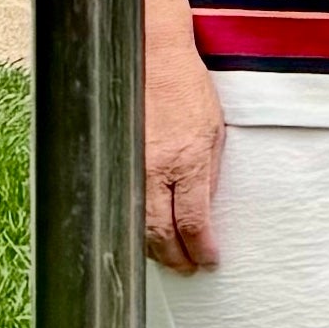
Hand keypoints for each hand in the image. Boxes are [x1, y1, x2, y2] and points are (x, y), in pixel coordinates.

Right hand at [143, 43, 228, 271]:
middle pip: (160, 233)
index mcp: (188, 161)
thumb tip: (206, 211)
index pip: (193, 222)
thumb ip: (209, 173)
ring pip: (136, 224)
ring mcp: (129, 167)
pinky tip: (141, 234)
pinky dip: (132, 225)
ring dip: (152, 248)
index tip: (209, 261)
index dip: (201, 248)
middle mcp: (155, 169)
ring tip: (168, 258)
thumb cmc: (187, 89)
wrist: (150, 59)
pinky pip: (121, 204)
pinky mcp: (112, 160)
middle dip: (175, 257)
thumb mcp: (216, 130)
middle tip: (188, 268)